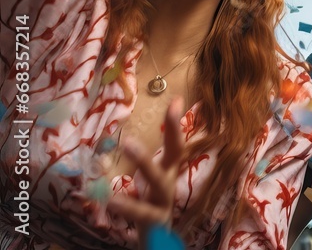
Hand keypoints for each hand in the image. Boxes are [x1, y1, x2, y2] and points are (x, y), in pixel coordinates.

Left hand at [106, 98, 185, 247]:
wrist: (159, 244)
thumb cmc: (150, 208)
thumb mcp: (149, 183)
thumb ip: (142, 163)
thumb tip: (117, 145)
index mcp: (167, 173)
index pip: (175, 144)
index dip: (176, 124)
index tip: (177, 100)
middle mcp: (168, 185)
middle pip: (174, 156)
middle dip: (173, 133)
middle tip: (172, 110)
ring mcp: (163, 205)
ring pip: (160, 183)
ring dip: (146, 164)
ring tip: (131, 145)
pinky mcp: (154, 224)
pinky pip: (142, 214)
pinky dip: (129, 206)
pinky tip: (111, 199)